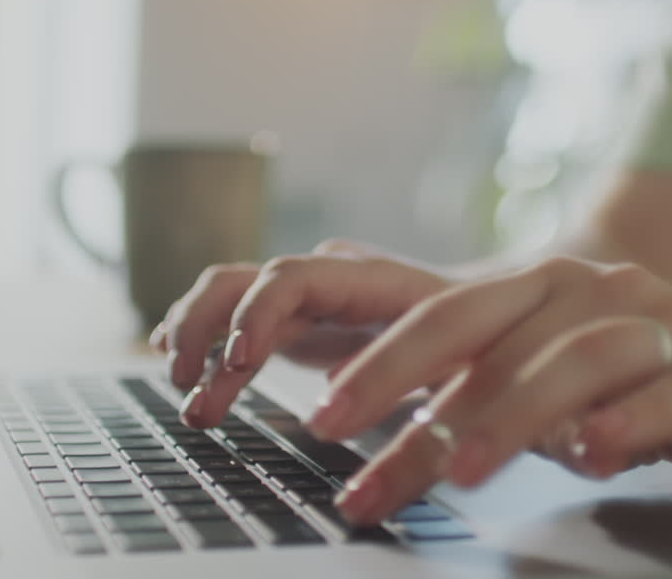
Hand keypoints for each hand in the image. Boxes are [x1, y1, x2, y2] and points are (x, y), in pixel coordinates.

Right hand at [152, 239, 451, 427]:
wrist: (490, 313)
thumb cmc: (481, 334)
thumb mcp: (458, 353)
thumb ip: (408, 367)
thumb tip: (338, 396)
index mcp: (370, 276)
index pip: (292, 278)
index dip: (255, 315)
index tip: (235, 362)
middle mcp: (329, 275)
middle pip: (243, 282)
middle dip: (206, 331)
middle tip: (188, 386)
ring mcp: (308, 295)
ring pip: (229, 299)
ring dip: (196, 342)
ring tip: (183, 394)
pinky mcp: (297, 322)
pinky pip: (235, 321)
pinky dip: (203, 342)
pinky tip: (181, 370)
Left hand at [304, 257, 671, 524]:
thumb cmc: (624, 382)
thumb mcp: (537, 367)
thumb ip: (464, 371)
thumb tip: (357, 385)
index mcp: (533, 288)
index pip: (442, 313)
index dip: (376, 358)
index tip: (321, 416)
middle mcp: (584, 291)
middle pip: (488, 330)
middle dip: (410, 385)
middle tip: (358, 452)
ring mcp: (648, 327)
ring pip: (570, 362)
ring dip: (508, 416)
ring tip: (459, 471)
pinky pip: (659, 396)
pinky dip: (622, 424)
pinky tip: (591, 456)